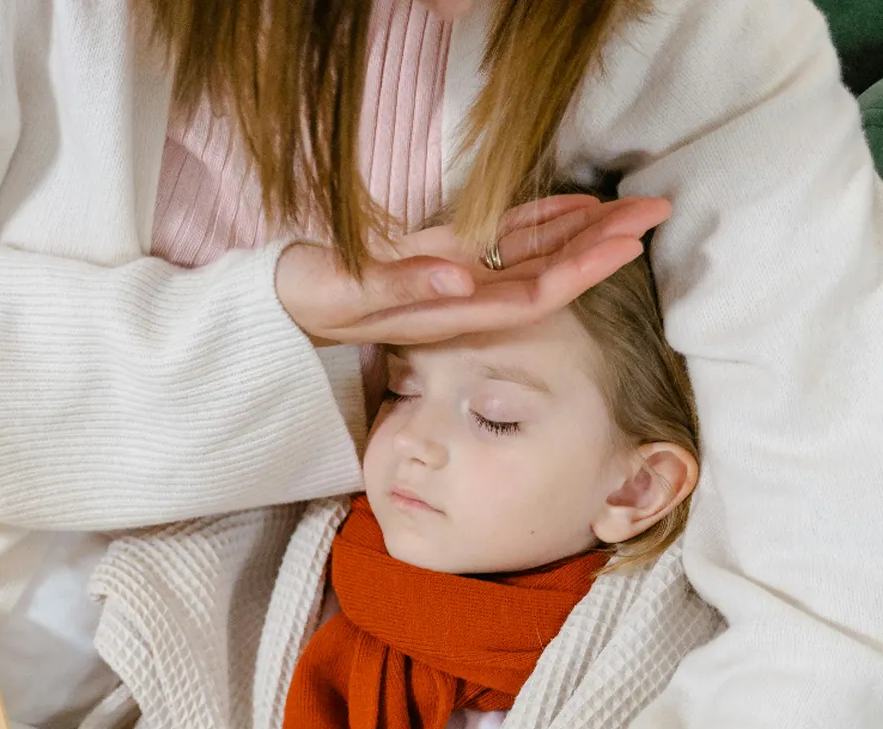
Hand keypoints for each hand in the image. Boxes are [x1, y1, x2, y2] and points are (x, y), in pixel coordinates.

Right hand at [276, 194, 671, 346]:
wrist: (285, 304)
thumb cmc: (311, 299)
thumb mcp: (346, 293)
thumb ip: (400, 287)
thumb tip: (459, 279)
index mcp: (448, 309)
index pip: (529, 293)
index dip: (580, 270)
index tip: (625, 246)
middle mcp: (463, 295)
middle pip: (547, 272)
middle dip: (601, 245)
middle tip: (655, 212)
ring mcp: (456, 275)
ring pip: (532, 253)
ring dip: (582, 232)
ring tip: (632, 207)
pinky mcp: (442, 255)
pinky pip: (502, 239)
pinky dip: (540, 221)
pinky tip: (576, 207)